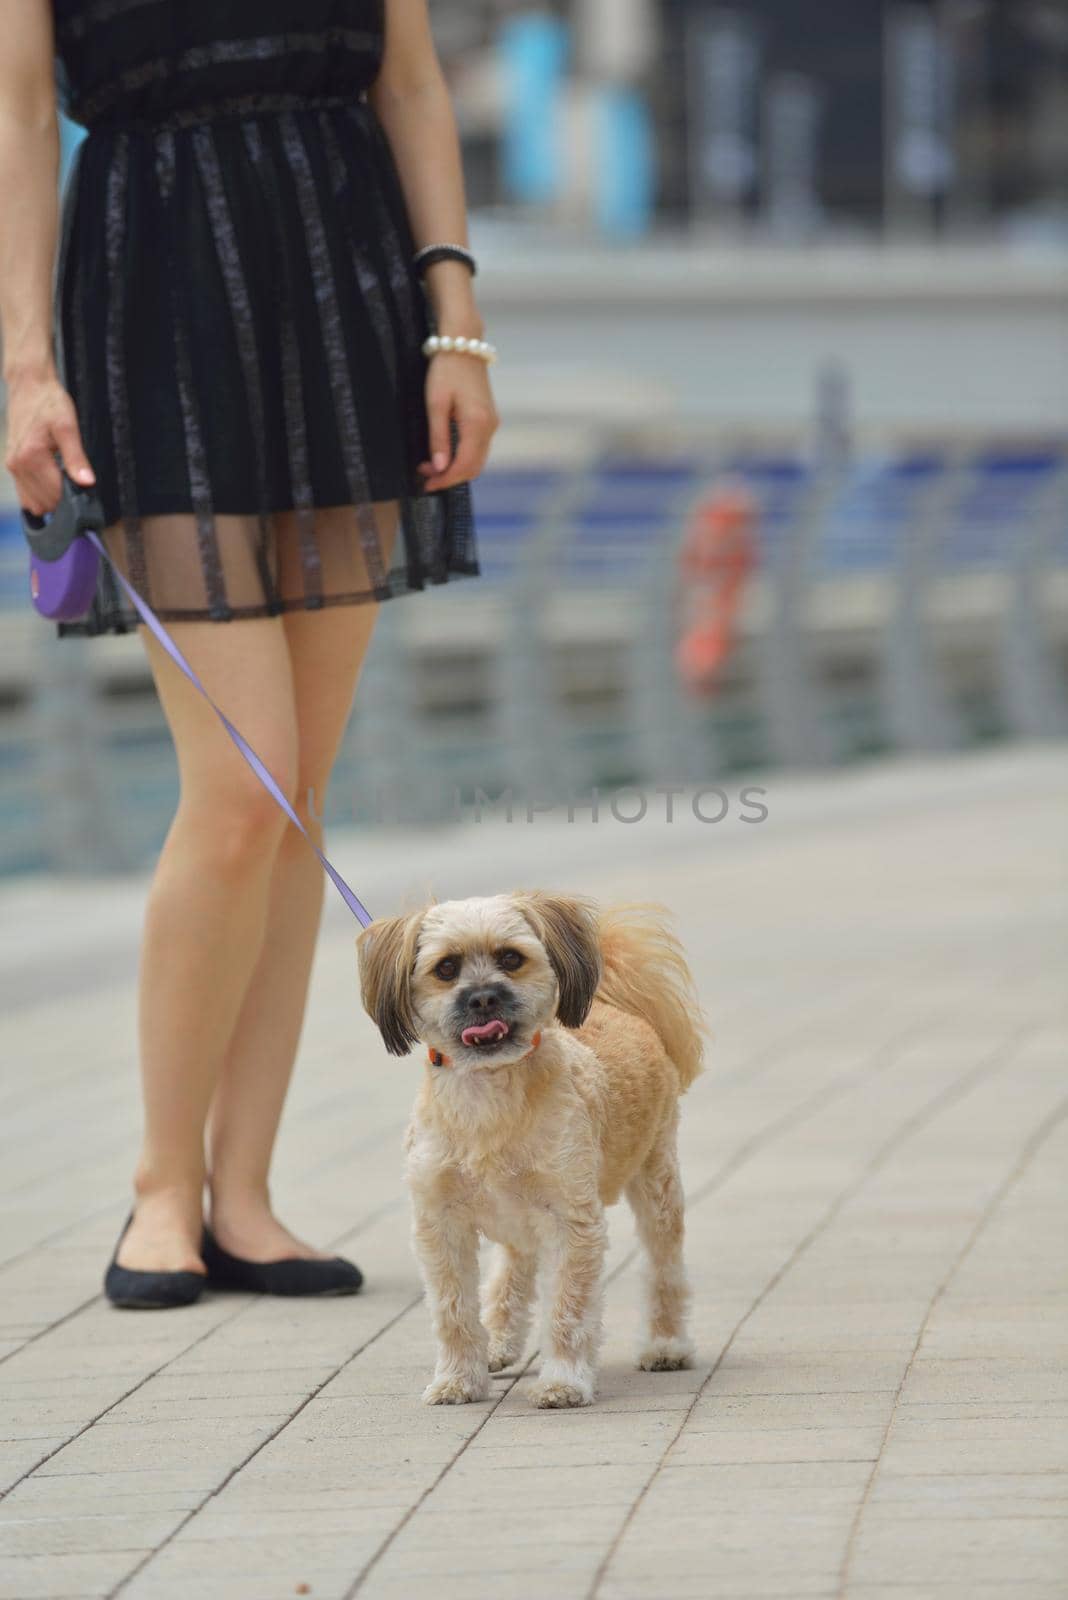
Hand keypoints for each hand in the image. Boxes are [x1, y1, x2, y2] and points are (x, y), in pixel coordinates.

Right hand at [4, 370, 94, 514]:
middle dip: (61, 498)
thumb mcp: (68, 427)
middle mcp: (18, 465)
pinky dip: (39, 492)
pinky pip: (25, 493)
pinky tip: (50, 478)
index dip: (72, 496)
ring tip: (61, 477)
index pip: (55, 496)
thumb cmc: (49, 402)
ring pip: (33, 502)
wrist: (29, 386)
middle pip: (44, 503)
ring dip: (50, 497)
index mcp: (32, 457)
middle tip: (73, 479)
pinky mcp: (12, 464)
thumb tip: (87, 482)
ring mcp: (12, 466)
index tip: (81, 485)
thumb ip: (76, 458)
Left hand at [418, 349, 498, 492]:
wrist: (463, 344)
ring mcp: (492, 423)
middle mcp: (489, 427)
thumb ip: (438, 437)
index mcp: (477, 424)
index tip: (426, 484)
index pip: (463, 466)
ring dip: (456, 468)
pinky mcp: (489, 419)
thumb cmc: (446, 370)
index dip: (445, 479)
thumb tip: (439, 467)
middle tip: (425, 476)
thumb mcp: (435, 403)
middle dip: (450, 477)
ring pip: (477, 460)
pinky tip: (445, 453)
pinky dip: (463, 457)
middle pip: (473, 468)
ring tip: (431, 465)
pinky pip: (478, 448)